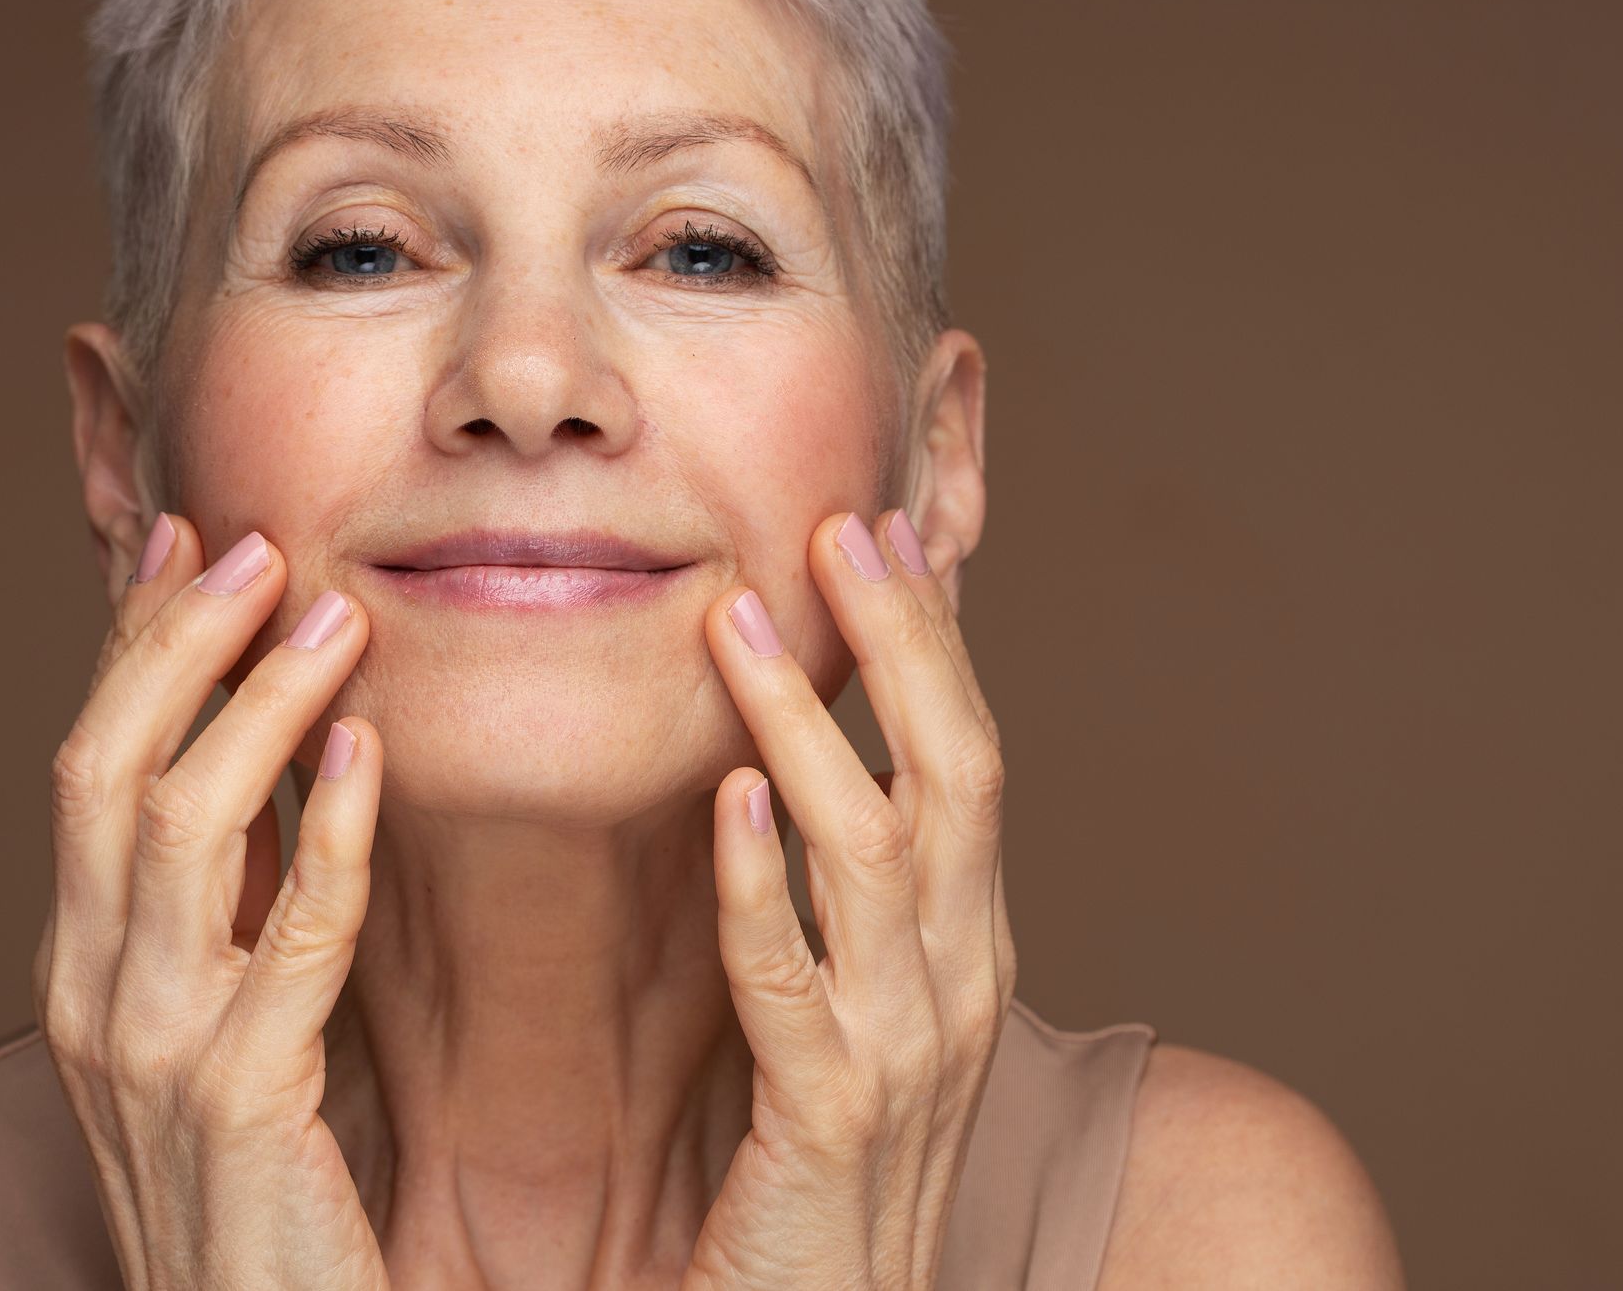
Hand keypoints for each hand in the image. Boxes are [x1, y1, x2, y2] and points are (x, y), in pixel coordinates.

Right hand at [29, 516, 390, 1290]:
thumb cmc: (254, 1189)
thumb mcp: (211, 1029)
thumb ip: (224, 914)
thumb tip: (268, 775)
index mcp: (81, 968)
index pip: (89, 765)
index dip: (132, 645)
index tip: (185, 537)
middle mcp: (89, 995)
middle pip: (105, 769)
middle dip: (174, 643)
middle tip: (252, 543)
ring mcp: (149, 1052)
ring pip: (179, 826)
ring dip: (258, 704)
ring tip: (334, 615)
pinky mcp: (238, 1105)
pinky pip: (286, 940)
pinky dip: (324, 834)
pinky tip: (367, 754)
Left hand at [688, 508, 1014, 1290]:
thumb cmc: (830, 1169)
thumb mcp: (861, 1011)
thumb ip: (847, 902)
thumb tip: (799, 774)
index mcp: (965, 948)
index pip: (967, 762)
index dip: (932, 644)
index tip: (885, 531)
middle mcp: (957, 986)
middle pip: (955, 776)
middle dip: (903, 645)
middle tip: (841, 526)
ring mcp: (903, 1058)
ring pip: (875, 853)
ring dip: (806, 725)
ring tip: (731, 620)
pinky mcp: (825, 1128)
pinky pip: (793, 986)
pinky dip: (763, 884)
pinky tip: (728, 799)